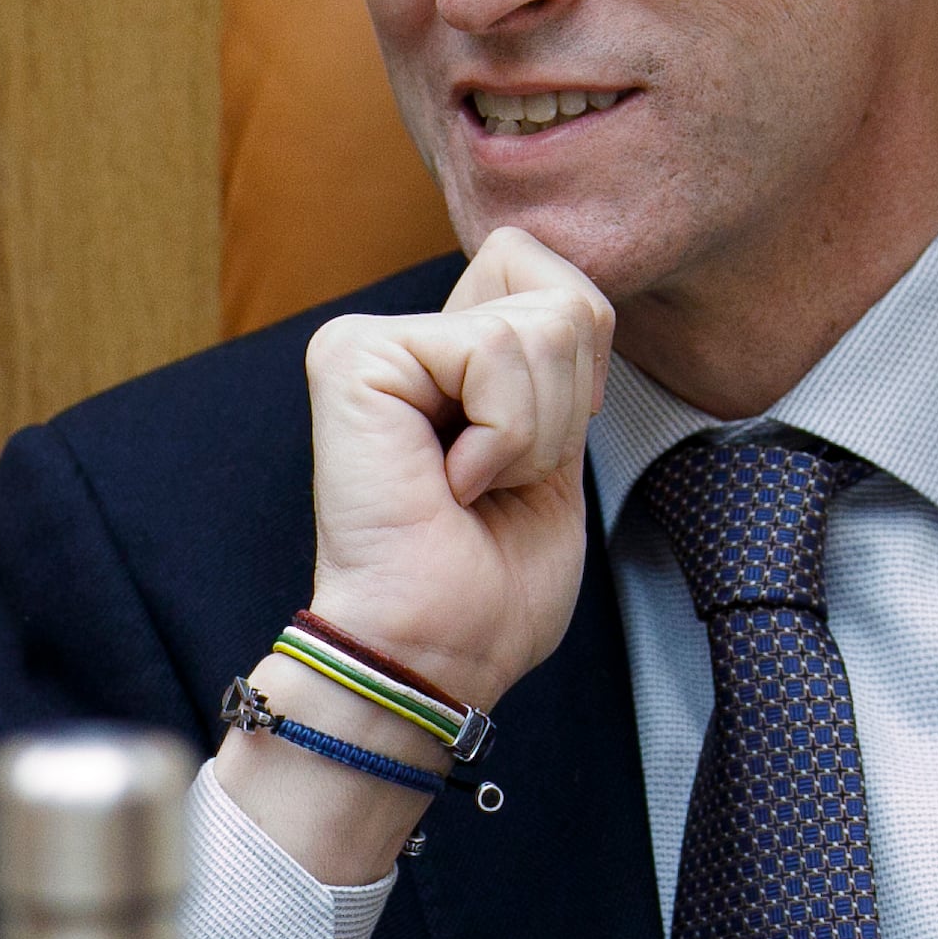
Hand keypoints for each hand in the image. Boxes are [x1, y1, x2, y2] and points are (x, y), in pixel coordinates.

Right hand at [296, 225, 615, 712]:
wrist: (436, 653)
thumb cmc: (492, 585)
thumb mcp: (555, 447)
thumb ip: (557, 359)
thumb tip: (574, 297)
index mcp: (449, 355)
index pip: (562, 285)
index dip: (584, 375)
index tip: (533, 456)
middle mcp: (404, 336)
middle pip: (564, 295)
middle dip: (568, 404)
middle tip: (500, 479)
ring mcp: (371, 340)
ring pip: (539, 326)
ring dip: (534, 434)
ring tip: (472, 488)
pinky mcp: (353, 355)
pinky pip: (494, 349)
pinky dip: (504, 436)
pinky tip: (450, 485)